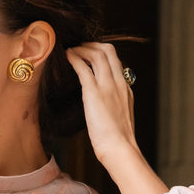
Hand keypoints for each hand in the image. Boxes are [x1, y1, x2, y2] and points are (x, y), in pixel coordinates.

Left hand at [65, 42, 166, 193]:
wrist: (119, 148)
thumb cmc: (118, 140)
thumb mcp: (120, 117)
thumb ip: (114, 106)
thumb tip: (104, 107)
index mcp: (125, 88)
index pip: (116, 61)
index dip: (102, 53)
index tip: (91, 53)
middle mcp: (118, 83)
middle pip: (108, 50)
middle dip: (92, 45)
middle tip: (79, 47)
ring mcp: (107, 86)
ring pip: (97, 54)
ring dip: (82, 49)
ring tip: (71, 50)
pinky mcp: (94, 92)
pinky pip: (83, 67)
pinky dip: (75, 58)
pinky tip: (67, 57)